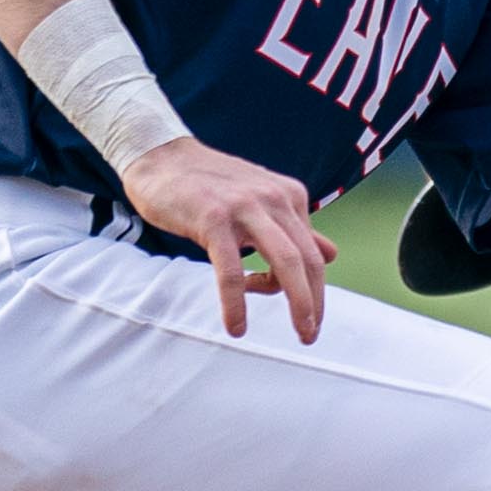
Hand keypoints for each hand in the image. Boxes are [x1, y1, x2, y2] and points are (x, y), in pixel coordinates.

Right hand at [117, 137, 334, 342]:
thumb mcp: (260, 201)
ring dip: (297, 303)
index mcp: (289, 196)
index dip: (314, 289)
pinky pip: (233, 271)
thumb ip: (294, 228)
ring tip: (297, 333)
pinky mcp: (214, 219)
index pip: (312, 251)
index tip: (309, 317)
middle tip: (310, 334)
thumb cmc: (207, 184)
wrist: (160, 155)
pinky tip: (236, 327)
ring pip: (285, 262)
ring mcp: (245, 207)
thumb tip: (331, 255)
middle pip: (307, 259)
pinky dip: (237, 303)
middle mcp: (274, 199)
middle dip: (315, 302)